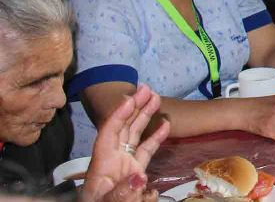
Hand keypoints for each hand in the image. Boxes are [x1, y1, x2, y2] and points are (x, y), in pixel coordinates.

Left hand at [81, 84, 169, 201]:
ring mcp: (124, 166)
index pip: (109, 133)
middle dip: (134, 108)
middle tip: (147, 89)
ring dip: (145, 117)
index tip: (131, 98)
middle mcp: (112, 161)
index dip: (119, 115)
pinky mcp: (134, 174)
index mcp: (102, 166)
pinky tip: (166, 125)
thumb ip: (121, 193)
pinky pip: (145, 151)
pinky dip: (155, 138)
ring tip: (156, 99)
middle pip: (122, 128)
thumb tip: (140, 176)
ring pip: (134, 136)